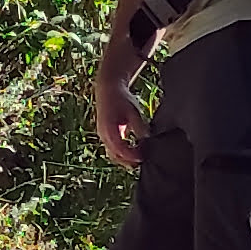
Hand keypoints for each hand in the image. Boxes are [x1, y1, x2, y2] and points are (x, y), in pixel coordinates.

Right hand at [93, 54, 147, 170]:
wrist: (108, 88)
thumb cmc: (121, 98)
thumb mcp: (133, 111)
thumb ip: (139, 126)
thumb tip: (147, 140)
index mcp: (109, 129)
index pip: (120, 149)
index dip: (131, 156)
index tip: (143, 158)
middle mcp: (103, 135)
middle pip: (115, 156)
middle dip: (129, 161)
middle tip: (144, 161)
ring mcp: (103, 136)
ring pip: (113, 154)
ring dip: (126, 158)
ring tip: (141, 158)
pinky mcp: (106, 134)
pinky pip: (113, 148)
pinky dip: (123, 152)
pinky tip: (135, 151)